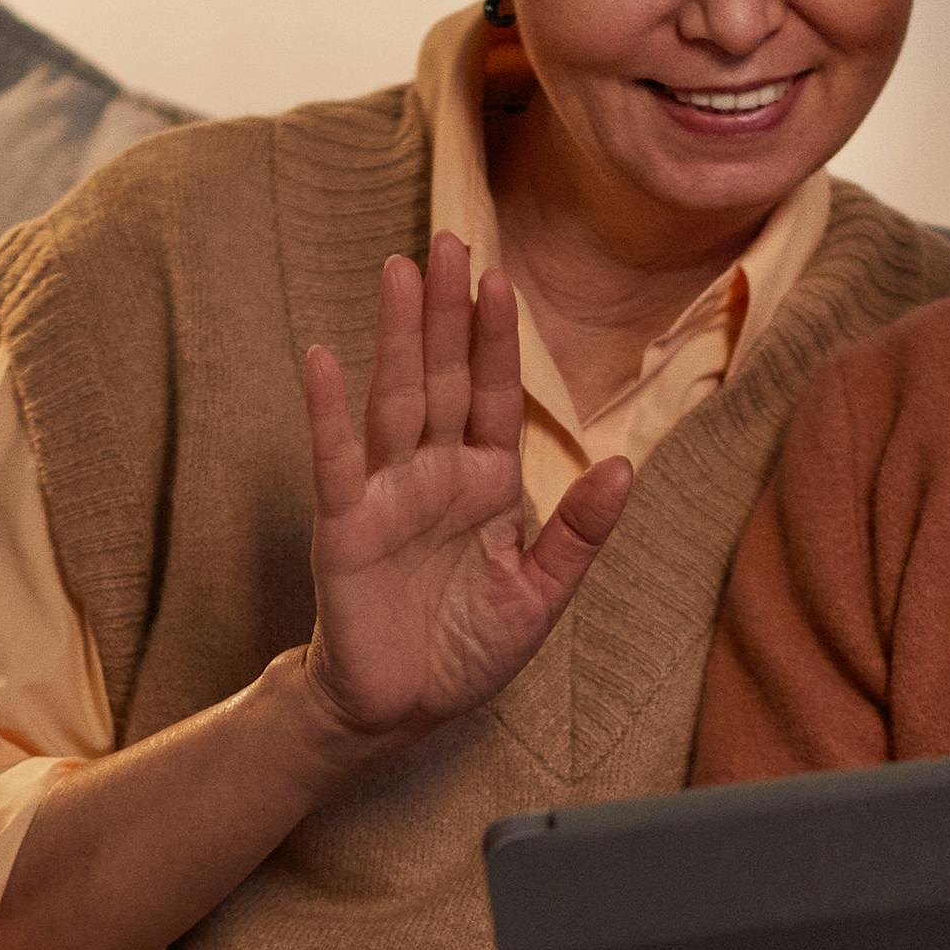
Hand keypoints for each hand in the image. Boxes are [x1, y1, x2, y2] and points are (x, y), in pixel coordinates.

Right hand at [300, 237, 631, 754]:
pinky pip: (336, 460)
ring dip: (398, 337)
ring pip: (395, 400)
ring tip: (401, 273)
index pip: (495, 397)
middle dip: (448, 312)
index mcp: (485, 484)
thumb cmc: (464, 650)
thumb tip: (625, 466)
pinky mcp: (344, 526)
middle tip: (449, 239)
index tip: (502, 280)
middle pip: (444, 378)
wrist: (399, 709)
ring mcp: (386, 494)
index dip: (498, 341)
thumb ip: (578, 533)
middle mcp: (434, 476)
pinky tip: (323, 359)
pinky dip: (327, 411)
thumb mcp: (539, 596)